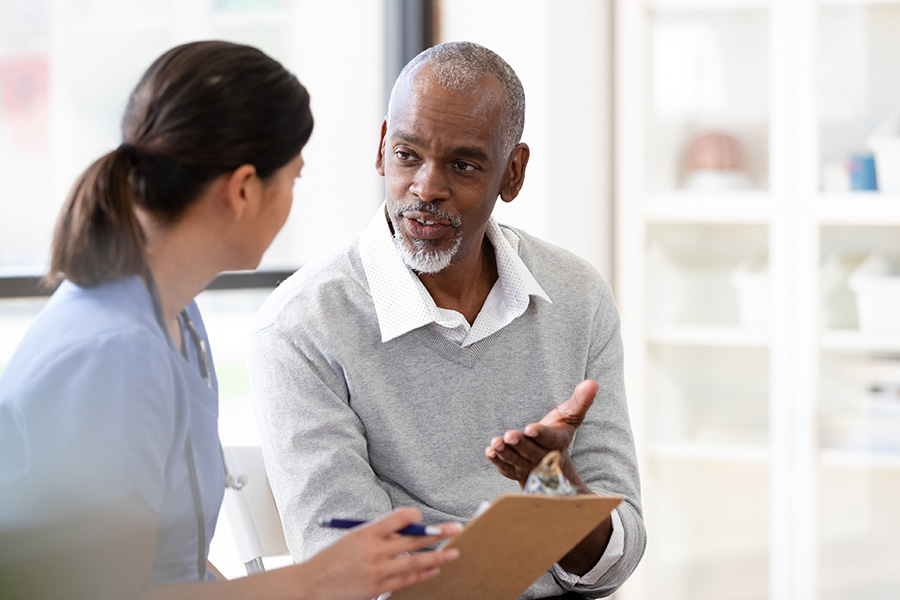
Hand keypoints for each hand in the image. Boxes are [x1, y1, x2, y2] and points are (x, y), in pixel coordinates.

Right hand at [299, 507, 460, 599]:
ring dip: (437, 556)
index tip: (422, 518)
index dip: (414, 517)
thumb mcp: (353, 538)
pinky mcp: (378, 587)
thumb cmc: (333, 559)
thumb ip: (378, 534)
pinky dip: (422, 574)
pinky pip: (406, 580)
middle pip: (413, 539)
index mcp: (367, 532)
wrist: (312, 584)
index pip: (398, 517)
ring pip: (415, 561)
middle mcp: (375, 550)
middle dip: (437, 533)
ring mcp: (378, 570)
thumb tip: (406, 531)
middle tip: (456, 529)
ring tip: (453, 552)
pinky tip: (434, 570)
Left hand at [484, 379, 597, 487]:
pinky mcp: (515, 471)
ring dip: (505, 453)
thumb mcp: (570, 416)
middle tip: (509, 436)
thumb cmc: (558, 432)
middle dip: (520, 444)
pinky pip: (506, 469)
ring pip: (516, 461)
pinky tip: (490, 452)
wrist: (551, 462)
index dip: (540, 434)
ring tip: (496, 443)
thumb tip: (592, 383)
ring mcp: (528, 466)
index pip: (549, 439)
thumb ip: (580, 401)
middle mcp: (543, 457)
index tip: (530, 428)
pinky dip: (497, 461)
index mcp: (557, 442)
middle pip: (530, 452)